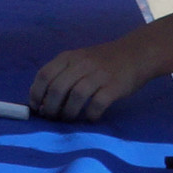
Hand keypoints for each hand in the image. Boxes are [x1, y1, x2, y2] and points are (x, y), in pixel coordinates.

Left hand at [30, 40, 148, 121]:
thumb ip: (62, 74)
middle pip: (57, 89)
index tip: (36, 107)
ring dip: (68, 113)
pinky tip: (90, 117)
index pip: (44, 75)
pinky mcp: (114, 86)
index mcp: (69, 57)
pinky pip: (97, 104)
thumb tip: (42, 101)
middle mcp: (82, 64)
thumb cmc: (103, 61)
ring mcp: (99, 75)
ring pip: (75, 97)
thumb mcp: (79, 60)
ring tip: (68, 119)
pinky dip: (90, 114)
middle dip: (50, 108)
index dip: (36, 93)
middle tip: (52, 117)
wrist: (136, 53)